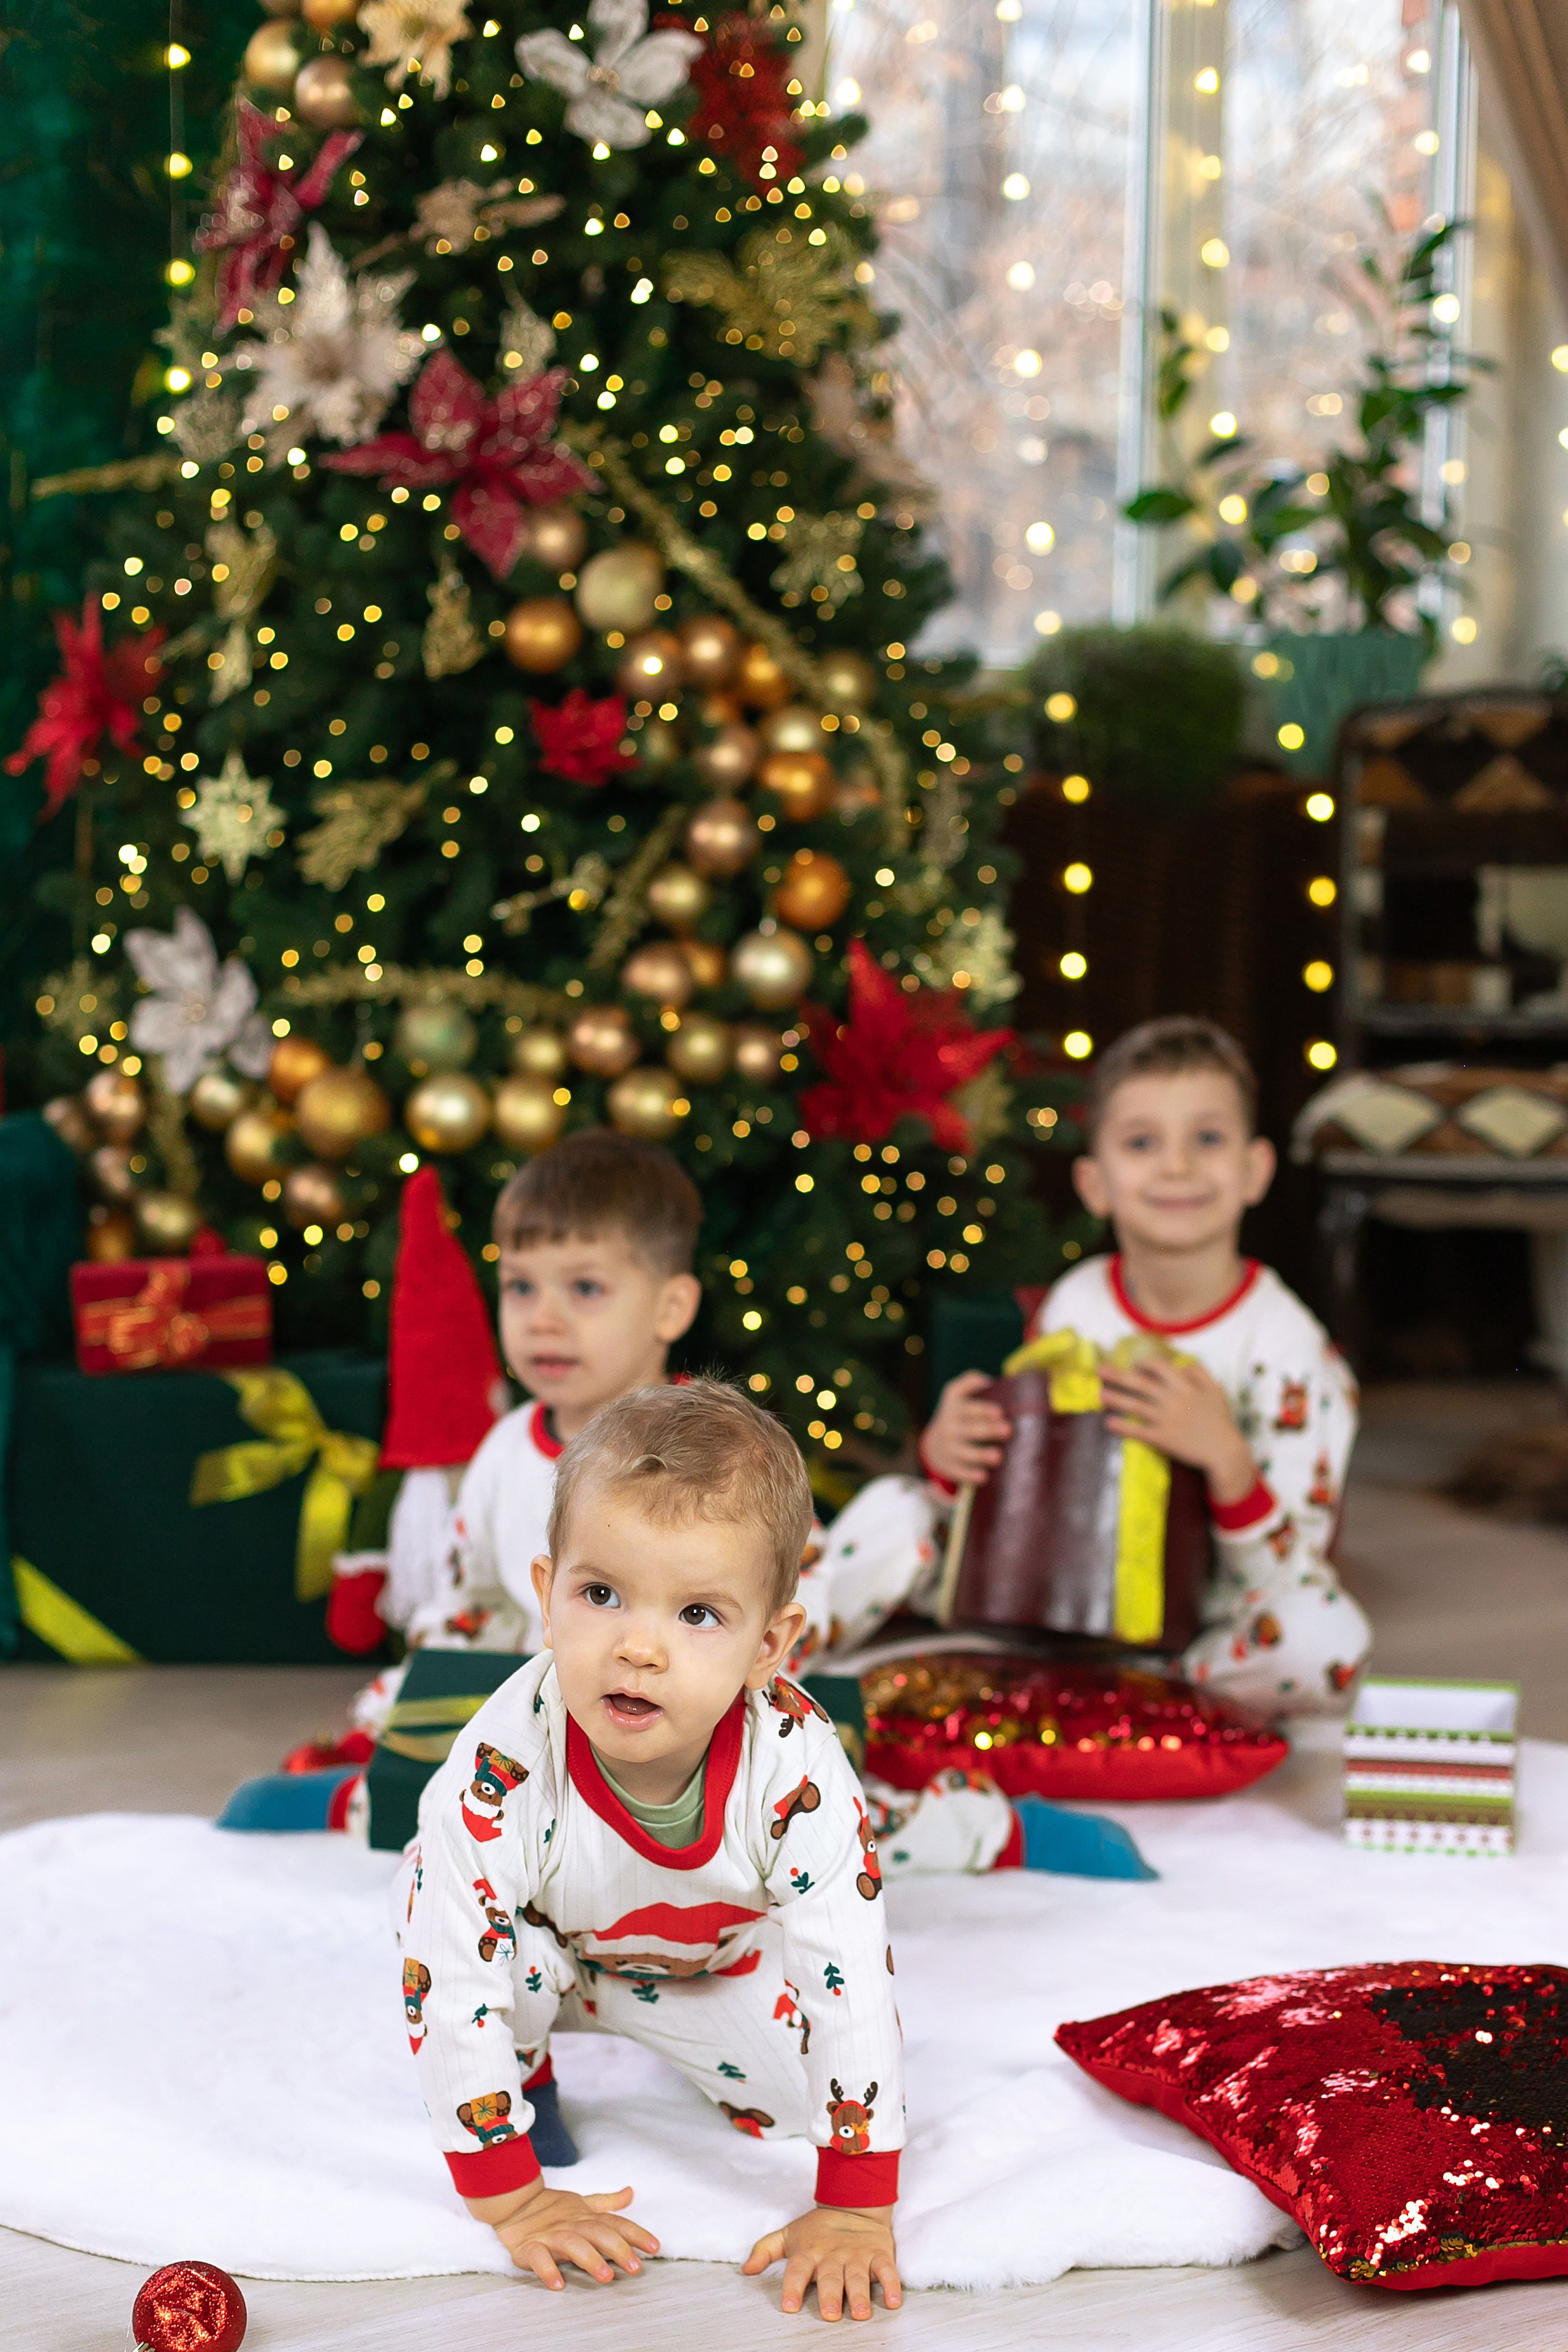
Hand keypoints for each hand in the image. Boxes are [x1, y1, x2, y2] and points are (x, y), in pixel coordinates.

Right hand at [466, 2177, 658, 2289]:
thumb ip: (606, 2203)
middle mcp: (571, 2224)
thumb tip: (630, 2194)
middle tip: (635, 2267)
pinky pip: (538, 2257)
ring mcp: (550, 2235)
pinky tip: (558, 2284)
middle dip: (618, 2249)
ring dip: (590, 2259)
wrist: (513, 2203)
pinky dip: (547, 2269)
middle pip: (598, 2233)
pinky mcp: (529, 2246)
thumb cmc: (552, 2209)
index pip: (615, 2223)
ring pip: (573, 2244)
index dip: (635, 2233)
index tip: (654, 2247)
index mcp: (585, 2216)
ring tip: (606, 2276)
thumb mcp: (581, 2203)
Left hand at [744, 2202, 900, 2321]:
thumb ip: (766, 2250)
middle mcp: (833, 2254)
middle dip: (829, 2294)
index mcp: (809, 2251)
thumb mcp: (790, 2235)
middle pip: (830, 2276)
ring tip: (860, 2313)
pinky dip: (891, 2285)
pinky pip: (887, 2270)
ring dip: (860, 2294)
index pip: (798, 2269)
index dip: (793, 2286)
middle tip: (829, 2314)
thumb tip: (746, 2270)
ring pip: (858, 2275)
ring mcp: (857, 2254)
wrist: (854, 2203)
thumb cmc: (818, 2230)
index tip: (789, 2306)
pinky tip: (893, 2302)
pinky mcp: (878, 2253)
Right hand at [921, 1370, 1011, 1487]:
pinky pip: (959, 1471)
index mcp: (953, 1407)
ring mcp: (948, 1447)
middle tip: (1008, 1430)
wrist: (933, 1443)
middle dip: (989, 1430)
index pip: (969, 1408)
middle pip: (970, 1429)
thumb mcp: (955, 1394)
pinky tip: (983, 1477)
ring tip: (998, 1457)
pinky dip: (970, 1475)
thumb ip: (969, 1382)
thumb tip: (989, 1381)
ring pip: (965, 1451)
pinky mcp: (948, 1465)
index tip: (999, 1411)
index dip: (983, 1410)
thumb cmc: (957, 1414)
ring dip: (981, 1454)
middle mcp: (948, 1426)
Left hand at [1099, 1359, 1256, 1503]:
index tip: (1134, 1365)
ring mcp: (1165, 1420)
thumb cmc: (1221, 1421)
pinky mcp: (1162, 1439)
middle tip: (1100, 1369)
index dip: (1143, 1363)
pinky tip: (1108, 1423)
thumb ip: (1200, 1373)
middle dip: (1118, 1375)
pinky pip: (1138, 1431)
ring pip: (1135, 1406)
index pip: (1159, 1367)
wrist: (1224, 1452)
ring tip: (1100, 1394)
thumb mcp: (1216, 1390)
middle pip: (1140, 1384)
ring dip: (1116, 1399)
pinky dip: (1123, 1427)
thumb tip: (1181, 1365)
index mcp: (1185, 1387)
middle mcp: (1172, 1400)